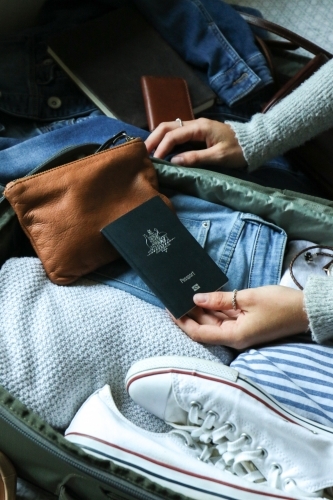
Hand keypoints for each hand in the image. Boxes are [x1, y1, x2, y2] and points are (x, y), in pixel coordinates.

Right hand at [145, 118, 246, 168]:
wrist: (252, 142)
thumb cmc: (238, 150)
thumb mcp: (218, 157)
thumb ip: (196, 158)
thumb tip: (174, 161)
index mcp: (200, 128)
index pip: (174, 135)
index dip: (162, 147)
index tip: (156, 160)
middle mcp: (195, 124)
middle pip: (167, 126)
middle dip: (154, 138)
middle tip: (143, 152)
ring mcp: (196, 127)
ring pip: (170, 128)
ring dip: (158, 138)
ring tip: (149, 151)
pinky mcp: (197, 133)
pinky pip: (177, 133)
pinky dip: (166, 140)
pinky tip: (161, 149)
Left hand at [172, 286, 308, 349]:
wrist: (305, 310)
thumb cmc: (280, 305)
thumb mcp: (247, 298)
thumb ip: (220, 299)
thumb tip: (196, 298)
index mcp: (234, 336)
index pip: (198, 333)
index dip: (182, 322)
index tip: (169, 308)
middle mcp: (234, 337)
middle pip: (204, 328)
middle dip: (188, 314)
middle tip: (174, 297)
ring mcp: (240, 332)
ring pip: (213, 323)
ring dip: (200, 311)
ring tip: (184, 295)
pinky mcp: (245, 325)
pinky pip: (224, 318)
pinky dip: (214, 309)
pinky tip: (204, 297)